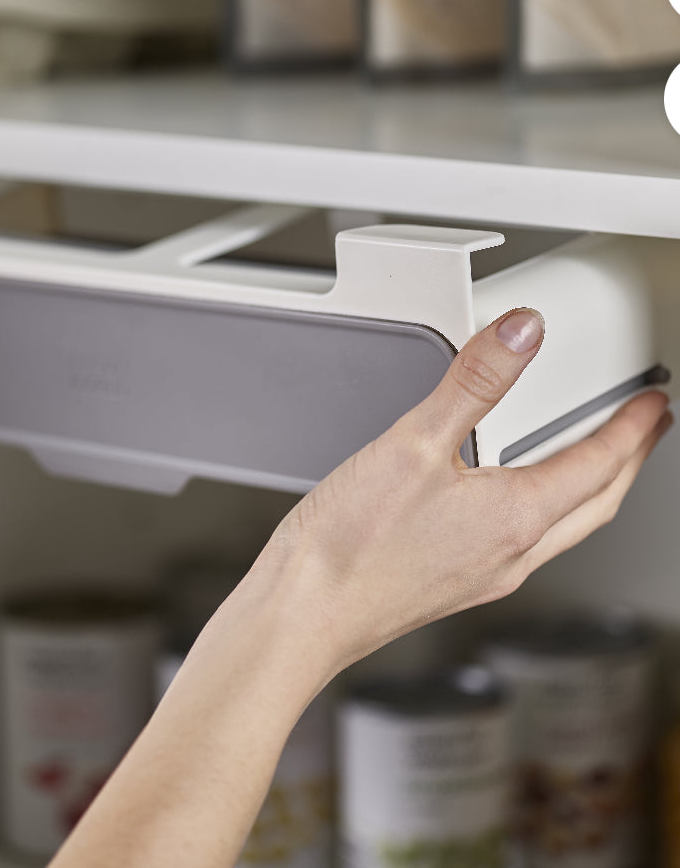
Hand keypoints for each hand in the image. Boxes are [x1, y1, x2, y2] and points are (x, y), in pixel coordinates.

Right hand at [49, 310, 671, 867]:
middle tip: (644, 429)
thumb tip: (522, 334)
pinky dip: (541, 510)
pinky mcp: (453, 583)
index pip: (598, 465)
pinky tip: (508, 499)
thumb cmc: (349, 547)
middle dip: (627, 462)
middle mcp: (510, 554)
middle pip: (596, 504)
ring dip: (590, 489)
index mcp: (514, 518)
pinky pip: (523, 542)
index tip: (654, 403)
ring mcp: (483, 574)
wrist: (303, 613)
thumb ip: (472, 383)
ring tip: (590, 457)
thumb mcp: (411, 444)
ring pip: (563, 527)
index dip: (633, 428)